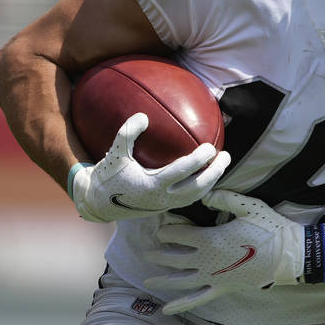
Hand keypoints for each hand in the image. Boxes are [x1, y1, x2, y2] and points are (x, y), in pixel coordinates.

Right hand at [69, 112, 230, 222]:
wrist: (98, 203)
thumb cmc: (108, 175)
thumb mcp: (114, 154)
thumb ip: (127, 134)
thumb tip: (143, 116)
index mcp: (152, 185)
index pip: (183, 172)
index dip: (199, 160)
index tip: (210, 147)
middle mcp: (162, 198)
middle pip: (197, 187)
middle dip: (215, 172)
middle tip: (226, 155)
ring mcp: (166, 205)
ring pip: (196, 196)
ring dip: (212, 180)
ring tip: (222, 164)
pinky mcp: (166, 208)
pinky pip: (189, 198)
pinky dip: (201, 186)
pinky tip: (207, 173)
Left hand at [144, 190, 304, 313]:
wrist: (288, 255)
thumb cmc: (269, 228)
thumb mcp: (248, 206)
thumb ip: (224, 199)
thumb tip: (205, 194)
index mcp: (209, 239)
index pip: (177, 234)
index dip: (166, 230)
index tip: (160, 228)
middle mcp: (205, 260)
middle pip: (174, 258)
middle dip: (158, 255)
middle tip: (146, 253)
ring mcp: (212, 276)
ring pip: (180, 280)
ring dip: (163, 280)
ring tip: (148, 281)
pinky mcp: (222, 287)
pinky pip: (197, 299)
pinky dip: (181, 305)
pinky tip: (166, 310)